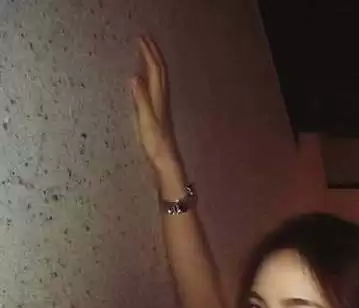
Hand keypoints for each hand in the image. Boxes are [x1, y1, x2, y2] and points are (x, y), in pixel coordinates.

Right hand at [130, 36, 181, 173]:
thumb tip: (134, 77)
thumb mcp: (146, 120)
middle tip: (145, 39)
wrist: (167, 161)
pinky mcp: (161, 114)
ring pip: (161, 79)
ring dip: (155, 64)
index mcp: (159, 99)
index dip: (149, 54)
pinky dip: (153, 77)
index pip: (155, 70)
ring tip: (148, 54)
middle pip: (161, 72)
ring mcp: (163, 107)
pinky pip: (158, 89)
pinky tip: (148, 81)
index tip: (141, 38)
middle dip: (153, 54)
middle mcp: (163, 100)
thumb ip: (141, 99)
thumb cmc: (155, 143)